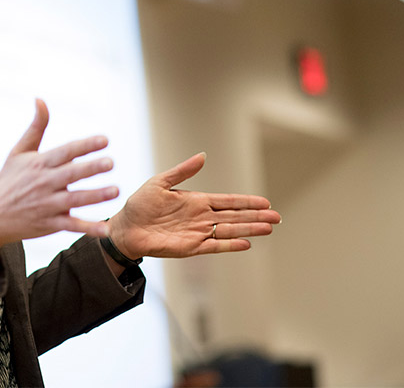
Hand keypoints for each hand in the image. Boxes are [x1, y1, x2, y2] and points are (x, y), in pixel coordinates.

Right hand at [0, 99, 117, 275]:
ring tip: (115, 190)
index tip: (105, 139)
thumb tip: (40, 99)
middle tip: (110, 162)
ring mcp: (46, 205)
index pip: (65, 151)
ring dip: (96, 196)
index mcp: (38, 163)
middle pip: (71, 173)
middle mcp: (43, 183)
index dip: (85, 145)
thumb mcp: (19, 151)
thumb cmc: (8, 180)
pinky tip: (105, 229)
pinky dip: (88, 228)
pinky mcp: (49, 224)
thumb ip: (36, 127)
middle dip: (91, 168)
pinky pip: (71, 226)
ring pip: (75, 199)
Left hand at [108, 152, 279, 258]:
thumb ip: (183, 171)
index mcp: (196, 201)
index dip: (247, 202)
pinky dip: (229, 244)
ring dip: (249, 229)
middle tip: (277, 217)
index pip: (228, 201)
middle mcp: (201, 217)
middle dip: (256, 216)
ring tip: (268, 228)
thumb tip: (203, 156)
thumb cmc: (140, 205)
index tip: (266, 202)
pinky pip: (214, 246)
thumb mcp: (160, 182)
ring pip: (229, 231)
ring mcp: (197, 233)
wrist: (125, 228)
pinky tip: (245, 243)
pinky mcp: (190, 247)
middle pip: (235, 216)